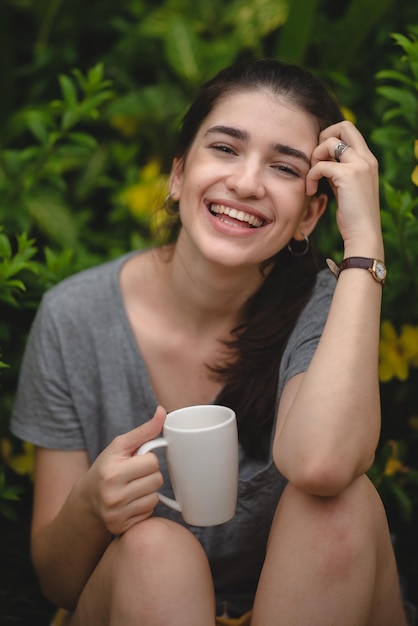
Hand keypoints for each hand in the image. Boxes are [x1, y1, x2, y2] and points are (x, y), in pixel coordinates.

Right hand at [84, 405, 166, 534]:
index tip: (136, 462)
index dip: (147, 460)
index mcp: (112, 472)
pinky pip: (149, 513)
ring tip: (132, 488)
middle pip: (156, 480)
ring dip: (148, 491)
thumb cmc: (106, 467)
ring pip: (154, 498)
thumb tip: (163, 411)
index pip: (152, 463)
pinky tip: (130, 502)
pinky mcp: (120, 527)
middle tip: (135, 475)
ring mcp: (116, 514)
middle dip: (149, 475)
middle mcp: (113, 495)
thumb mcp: (120, 446)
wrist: (87, 498)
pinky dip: (143, 506)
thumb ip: (144, 430)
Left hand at [306, 121, 382, 255]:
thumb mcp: (346, 188)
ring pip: (329, 142)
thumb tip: (322, 161)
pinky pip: (321, 165)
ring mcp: (359, 164)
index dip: (330, 139)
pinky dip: (311, 176)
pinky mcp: (348, 175)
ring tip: (312, 178)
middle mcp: (366, 158)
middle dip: (323, 138)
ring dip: (314, 157)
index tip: (321, 160)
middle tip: (316, 161)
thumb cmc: (352, 215)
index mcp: (368, 160)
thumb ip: (338, 172)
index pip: (349, 131)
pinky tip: (311, 191)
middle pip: (344, 126)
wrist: (363, 233)